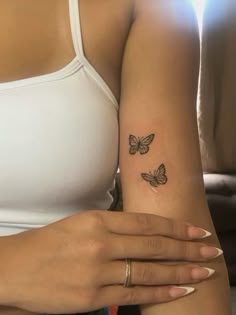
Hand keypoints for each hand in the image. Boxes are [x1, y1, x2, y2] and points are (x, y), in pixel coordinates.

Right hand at [1, 210, 220, 313]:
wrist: (15, 268)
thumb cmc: (48, 243)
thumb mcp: (80, 224)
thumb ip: (111, 228)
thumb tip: (142, 232)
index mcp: (97, 221)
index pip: (146, 223)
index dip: (175, 227)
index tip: (197, 231)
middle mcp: (101, 243)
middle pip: (154, 246)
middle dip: (187, 248)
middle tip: (212, 250)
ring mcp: (97, 271)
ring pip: (149, 270)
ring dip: (181, 271)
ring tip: (204, 271)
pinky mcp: (92, 296)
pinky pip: (134, 293)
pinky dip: (160, 291)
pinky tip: (180, 290)